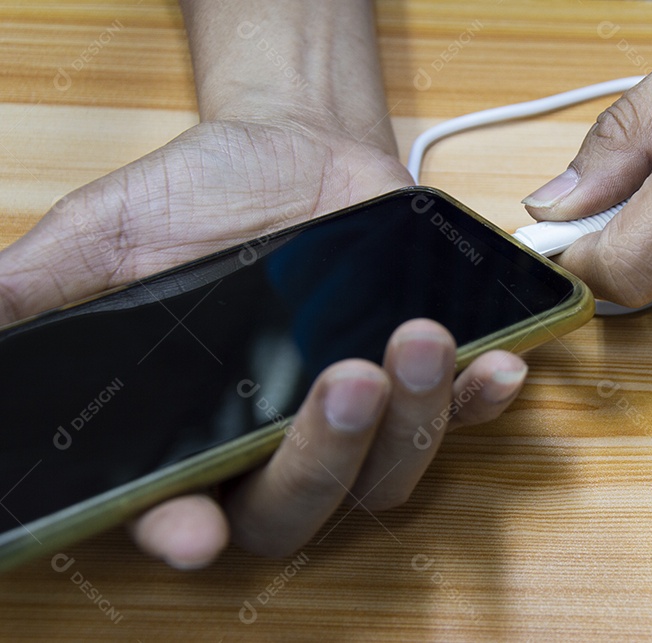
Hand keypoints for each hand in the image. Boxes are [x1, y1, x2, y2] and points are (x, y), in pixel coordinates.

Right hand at [0, 116, 528, 567]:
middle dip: (322, 462)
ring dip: (411, 422)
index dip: (182, 534)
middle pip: (299, 507)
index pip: (180, 510)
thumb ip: (39, 294)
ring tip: (415, 342)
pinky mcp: (423, 381)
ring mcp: (356, 418)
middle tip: (342, 384)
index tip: (189, 531)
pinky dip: (481, 400)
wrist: (289, 149)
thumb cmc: (194, 200)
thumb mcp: (103, 237)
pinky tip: (498, 368)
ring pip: (387, 472)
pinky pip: (461, 414)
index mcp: (192, 435)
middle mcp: (274, 446)